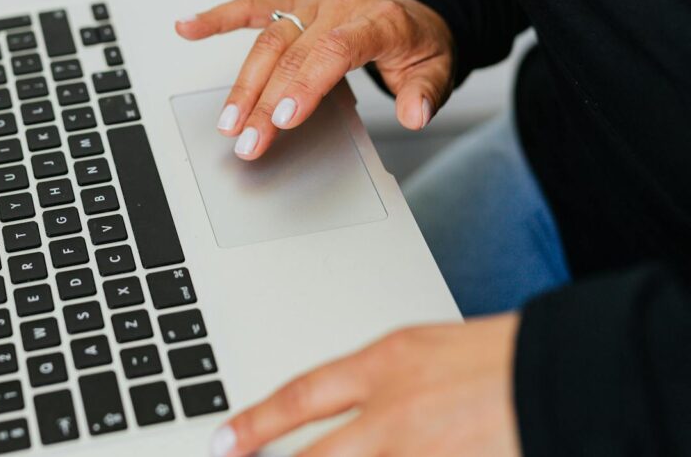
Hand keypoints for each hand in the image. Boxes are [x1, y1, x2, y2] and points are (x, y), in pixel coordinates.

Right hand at [175, 0, 454, 159]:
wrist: (417, 12)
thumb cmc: (419, 44)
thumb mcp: (437, 70)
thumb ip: (425, 94)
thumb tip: (414, 115)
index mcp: (378, 21)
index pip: (335, 50)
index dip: (306, 83)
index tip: (284, 118)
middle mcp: (341, 7)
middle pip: (293, 52)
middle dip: (266, 100)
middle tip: (248, 140)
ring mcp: (314, 3)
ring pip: (268, 39)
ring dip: (244, 82)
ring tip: (228, 121)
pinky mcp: (294, 3)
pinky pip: (252, 6)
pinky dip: (218, 17)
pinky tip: (188, 28)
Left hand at [211, 314, 521, 456]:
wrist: (572, 373)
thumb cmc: (508, 356)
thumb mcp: (430, 349)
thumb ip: (383, 382)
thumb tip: (352, 408)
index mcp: (387, 366)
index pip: (300, 396)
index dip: (255, 424)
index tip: (223, 441)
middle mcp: (395, 415)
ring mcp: (422, 454)